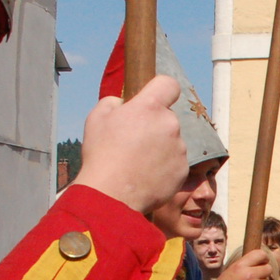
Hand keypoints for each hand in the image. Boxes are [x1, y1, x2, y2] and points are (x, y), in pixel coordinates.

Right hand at [71, 75, 186, 213]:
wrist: (112, 195)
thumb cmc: (101, 155)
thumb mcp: (96, 118)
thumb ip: (114, 102)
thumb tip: (123, 103)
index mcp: (150, 107)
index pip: (168, 84)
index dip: (161, 89)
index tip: (155, 98)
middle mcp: (170, 124)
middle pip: (167, 117)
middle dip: (154, 125)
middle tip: (133, 141)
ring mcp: (179, 148)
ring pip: (172, 141)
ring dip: (159, 147)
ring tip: (137, 162)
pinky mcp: (183, 170)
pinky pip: (175, 162)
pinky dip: (164, 167)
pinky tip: (145, 175)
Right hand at [193, 250, 273, 279]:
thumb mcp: (228, 273)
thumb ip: (242, 267)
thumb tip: (257, 263)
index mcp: (239, 266)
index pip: (260, 254)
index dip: (264, 258)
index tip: (264, 261)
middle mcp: (249, 275)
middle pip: (268, 268)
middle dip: (264, 273)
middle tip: (257, 278)